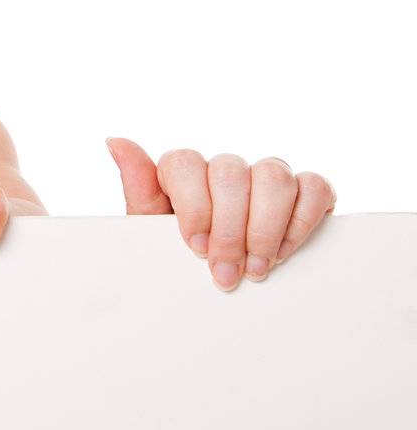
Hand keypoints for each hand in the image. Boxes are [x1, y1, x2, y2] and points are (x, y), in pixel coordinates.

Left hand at [106, 138, 336, 290]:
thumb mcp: (152, 232)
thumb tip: (115, 141)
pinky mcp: (306, 191)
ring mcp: (267, 176)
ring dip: (265, 228)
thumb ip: (138, 188)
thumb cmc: (181, 258)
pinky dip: (301, 222)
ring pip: (273, 175)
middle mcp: (226, 168)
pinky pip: (314, 187)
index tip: (196, 247)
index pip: (184, 163)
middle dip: (229, 229)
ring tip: (257, 268)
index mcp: (184, 173)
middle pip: (230, 172)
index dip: (193, 206)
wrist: (218, 288)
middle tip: (226, 272)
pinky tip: (283, 252)